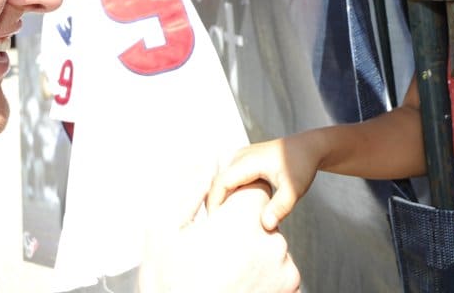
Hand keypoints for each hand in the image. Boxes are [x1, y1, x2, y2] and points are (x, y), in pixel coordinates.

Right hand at [141, 184, 300, 292]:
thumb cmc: (170, 284)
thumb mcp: (164, 232)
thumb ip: (189, 194)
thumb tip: (202, 172)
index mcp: (243, 219)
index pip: (254, 191)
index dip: (236, 203)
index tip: (221, 219)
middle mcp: (271, 240)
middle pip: (261, 222)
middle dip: (244, 232)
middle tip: (217, 254)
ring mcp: (284, 268)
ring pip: (271, 247)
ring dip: (254, 255)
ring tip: (227, 273)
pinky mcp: (290, 288)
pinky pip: (279, 272)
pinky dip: (264, 276)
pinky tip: (239, 284)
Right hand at [206, 133, 326, 231]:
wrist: (309, 147)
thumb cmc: (302, 166)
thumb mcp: (294, 189)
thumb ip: (281, 207)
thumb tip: (266, 226)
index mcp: (248, 161)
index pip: (220, 183)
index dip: (214, 203)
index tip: (215, 223)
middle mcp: (240, 156)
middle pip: (217, 182)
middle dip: (214, 203)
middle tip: (217, 226)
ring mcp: (241, 156)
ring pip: (222, 179)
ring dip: (220, 197)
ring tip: (224, 220)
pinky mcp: (244, 160)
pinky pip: (229, 177)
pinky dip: (228, 192)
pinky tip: (235, 208)